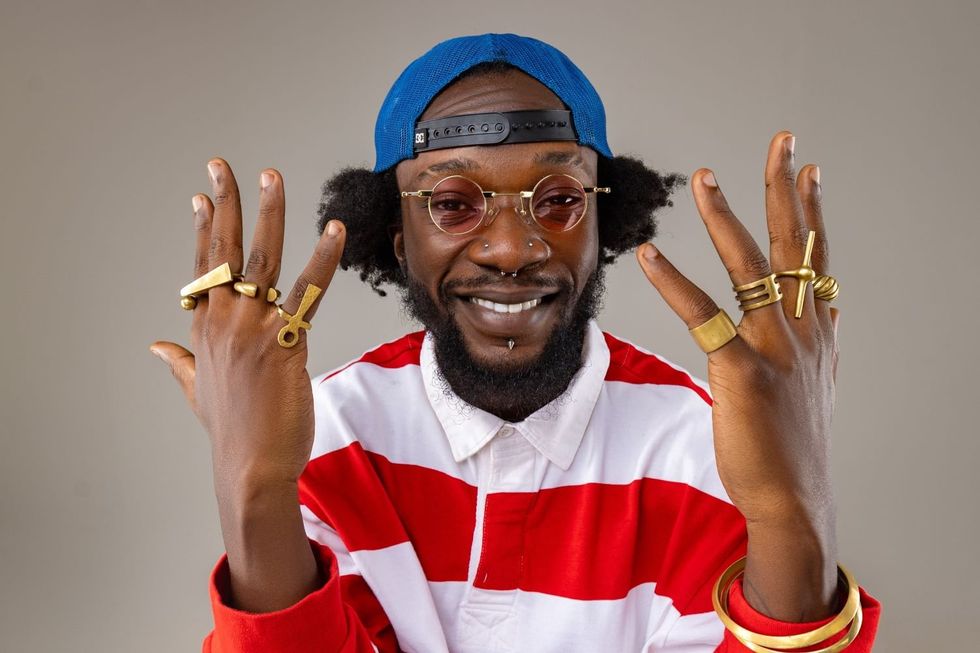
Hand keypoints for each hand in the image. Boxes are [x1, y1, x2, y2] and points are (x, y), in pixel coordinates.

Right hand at [151, 159, 346, 493]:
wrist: (250, 467)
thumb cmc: (231, 430)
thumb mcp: (195, 390)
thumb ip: (177, 361)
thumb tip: (154, 345)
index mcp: (205, 329)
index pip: (203, 268)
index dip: (205, 230)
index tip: (203, 196)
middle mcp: (224, 322)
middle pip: (224, 251)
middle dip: (226, 203)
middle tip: (224, 165)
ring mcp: (252, 328)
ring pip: (260, 259)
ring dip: (268, 213)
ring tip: (272, 176)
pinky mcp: (285, 341)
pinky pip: (307, 291)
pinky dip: (322, 259)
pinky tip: (334, 231)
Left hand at [636, 131, 840, 617]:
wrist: (795, 498)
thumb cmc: (798, 444)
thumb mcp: (817, 385)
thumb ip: (815, 344)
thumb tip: (820, 315)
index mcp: (817, 332)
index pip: (816, 257)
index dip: (812, 210)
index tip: (809, 169)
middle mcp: (801, 330)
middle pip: (793, 244)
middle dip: (785, 187)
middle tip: (782, 140)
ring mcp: (773, 347)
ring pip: (748, 266)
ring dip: (725, 216)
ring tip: (706, 179)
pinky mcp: (741, 370)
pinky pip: (701, 313)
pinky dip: (672, 282)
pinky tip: (648, 255)